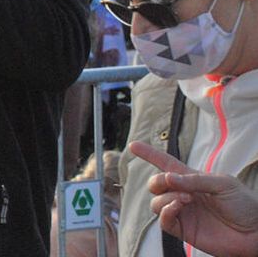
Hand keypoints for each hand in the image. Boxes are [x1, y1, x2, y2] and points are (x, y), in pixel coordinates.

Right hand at [130, 141, 257, 255]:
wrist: (255, 233)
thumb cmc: (244, 205)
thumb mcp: (223, 183)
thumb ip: (194, 179)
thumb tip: (168, 177)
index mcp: (192, 179)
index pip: (165, 164)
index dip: (149, 154)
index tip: (133, 145)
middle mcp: (183, 194)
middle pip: (155, 184)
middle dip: (158, 180)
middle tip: (172, 182)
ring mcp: (182, 212)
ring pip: (156, 202)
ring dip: (167, 197)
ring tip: (186, 199)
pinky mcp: (183, 230)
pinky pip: (163, 220)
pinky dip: (166, 211)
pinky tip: (179, 207)